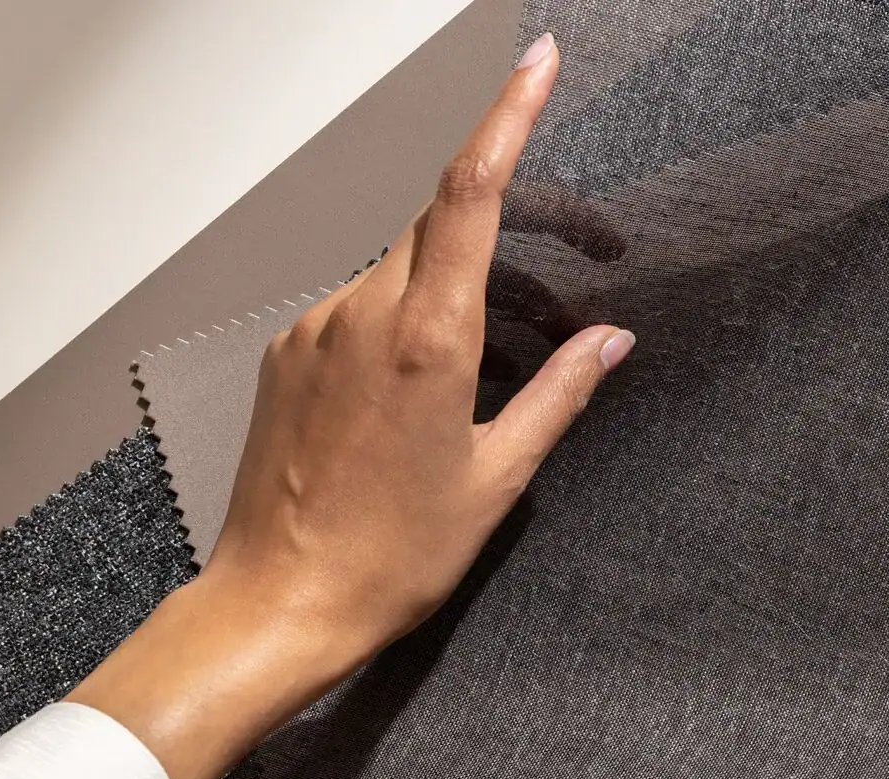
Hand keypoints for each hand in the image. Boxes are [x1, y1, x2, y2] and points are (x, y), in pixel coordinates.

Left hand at [70, 32, 630, 778]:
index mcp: (424, 339)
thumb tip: (609, 343)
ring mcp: (314, 330)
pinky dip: (407, 318)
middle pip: (441, 222)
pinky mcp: (287, 354)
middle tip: (573, 249)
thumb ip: (558, 396)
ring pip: (401, 267)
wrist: (279, 604)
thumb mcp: (496, 479)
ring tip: (498, 361)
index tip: (539, 64)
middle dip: (508, 220)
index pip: (469, 191)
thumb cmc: (388, 558)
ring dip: (458, 285)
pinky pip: (360, 307)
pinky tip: (429, 384)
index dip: (508, 115)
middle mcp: (360, 315)